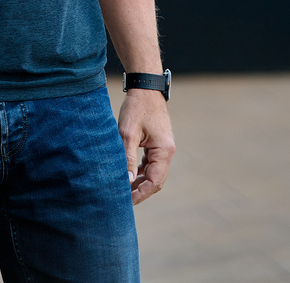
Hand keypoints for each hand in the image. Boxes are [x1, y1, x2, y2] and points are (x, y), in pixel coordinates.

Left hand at [118, 89, 174, 204]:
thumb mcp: (128, 133)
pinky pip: (151, 163)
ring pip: (153, 172)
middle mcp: (167, 151)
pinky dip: (141, 171)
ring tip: (123, 189)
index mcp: (164, 151)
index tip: (125, 201)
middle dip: (140, 191)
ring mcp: (163, 148)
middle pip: (156, 180)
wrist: (145, 87)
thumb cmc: (137, 107)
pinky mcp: (157, 143)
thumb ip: (128, 158)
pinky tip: (129, 174)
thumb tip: (126, 181)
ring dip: (140, 181)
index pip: (154, 182)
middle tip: (122, 198)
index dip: (140, 194)